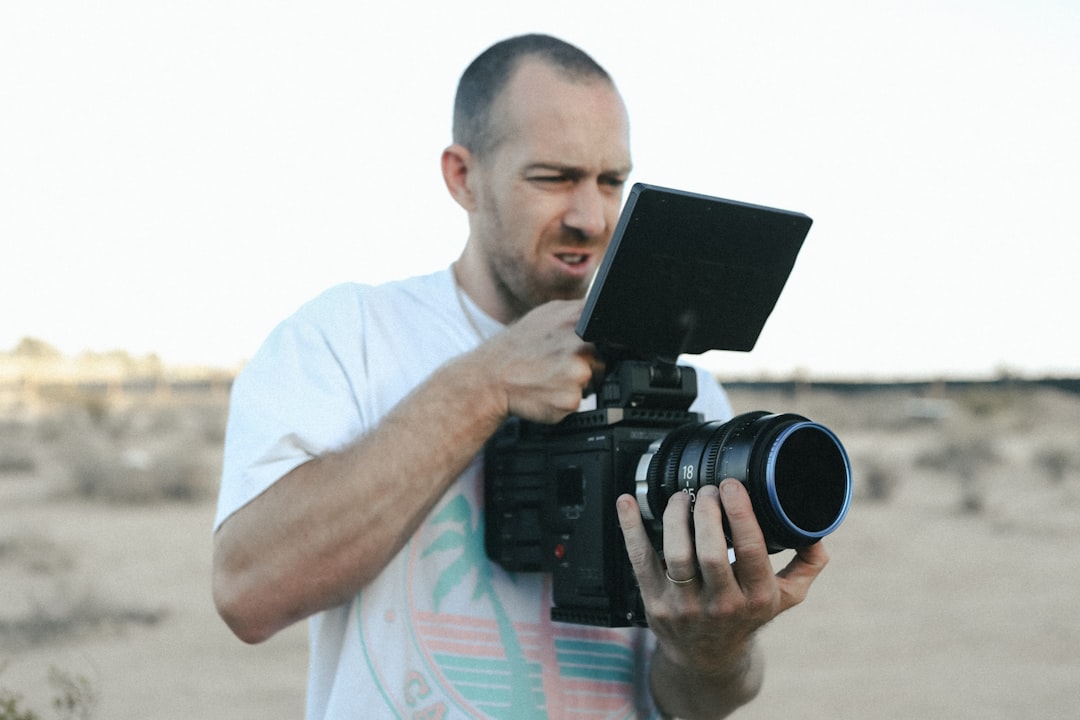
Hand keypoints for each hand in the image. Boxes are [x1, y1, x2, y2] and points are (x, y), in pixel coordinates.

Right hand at [478, 299, 602, 423]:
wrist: (490, 378)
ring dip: (575, 384)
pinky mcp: (572, 399)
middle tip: (556, 365)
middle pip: (602, 359)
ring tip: (549, 377)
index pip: (612, 330)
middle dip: (584, 365)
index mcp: (578, 320)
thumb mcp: (547, 314)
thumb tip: (603, 313)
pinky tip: (546, 391)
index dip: (605, 342)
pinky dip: (564, 401)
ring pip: (591, 382)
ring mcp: (578, 373)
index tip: (585, 348)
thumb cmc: (517, 348)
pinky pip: (577, 402)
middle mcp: (582, 344)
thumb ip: (578, 313)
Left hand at [617, 480, 828, 676]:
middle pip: (710, 551)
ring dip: (677, 517)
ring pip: (676, 554)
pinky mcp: (655, 602)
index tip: (732, 486)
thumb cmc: (746, 618)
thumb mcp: (785, 598)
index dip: (740, 514)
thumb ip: (806, 565)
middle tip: (707, 489)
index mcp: (756, 598)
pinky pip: (640, 560)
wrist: (707, 659)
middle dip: (707, 512)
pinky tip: (627, 503)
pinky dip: (631, 528)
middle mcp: (721, 605)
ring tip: (683, 497)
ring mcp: (685, 606)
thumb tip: (819, 532)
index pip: (750, 551)